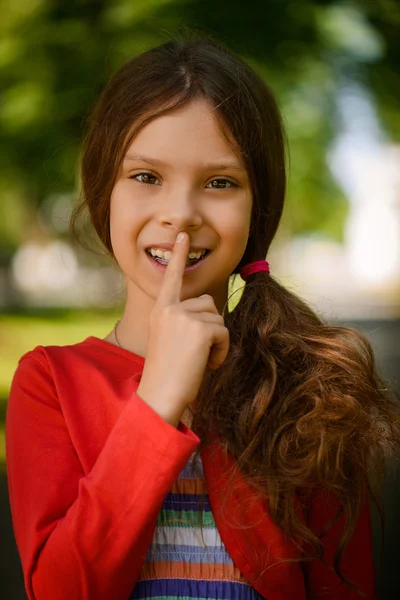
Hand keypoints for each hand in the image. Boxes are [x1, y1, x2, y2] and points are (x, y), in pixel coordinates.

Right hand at [136, 231, 229, 423]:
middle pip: (208, 304)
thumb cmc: (167, 374)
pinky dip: (221, 351)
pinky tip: (206, 365)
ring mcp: (184, 316)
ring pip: (218, 319)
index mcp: (160, 310)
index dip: (179, 257)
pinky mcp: (200, 328)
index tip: (184, 236)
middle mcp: (170, 308)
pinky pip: (224, 333)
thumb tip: (211, 315)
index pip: (171, 279)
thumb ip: (184, 322)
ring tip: (199, 361)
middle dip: (211, 328)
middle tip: (196, 353)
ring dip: (216, 342)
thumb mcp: (170, 340)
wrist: (161, 396)